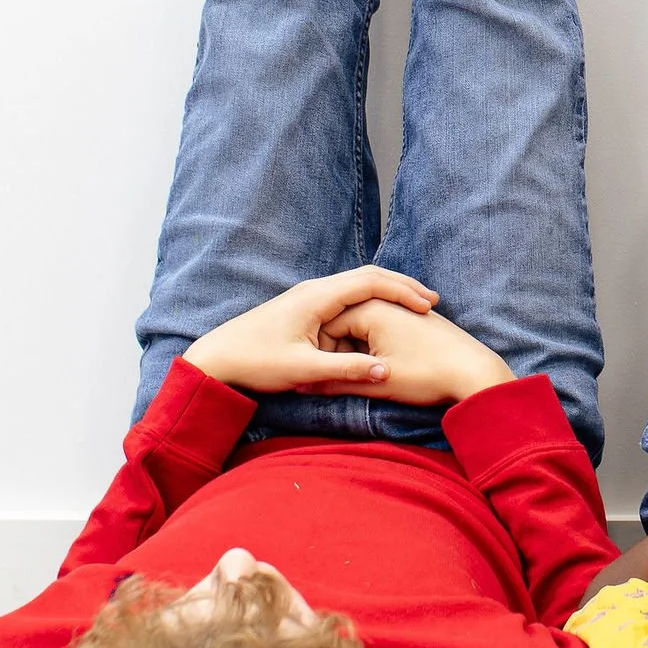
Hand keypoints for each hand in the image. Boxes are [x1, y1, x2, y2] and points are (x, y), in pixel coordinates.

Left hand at [186, 269, 436, 393]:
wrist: (216, 358)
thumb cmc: (255, 362)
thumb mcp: (303, 371)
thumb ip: (345, 371)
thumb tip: (384, 371)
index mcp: (316, 297)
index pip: (371, 282)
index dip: (402, 291)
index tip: (428, 305)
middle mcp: (314, 289)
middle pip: (368, 276)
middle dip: (401, 286)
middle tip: (431, 301)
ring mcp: (308, 296)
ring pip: (357, 285)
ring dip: (386, 294)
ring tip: (414, 308)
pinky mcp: (304, 307)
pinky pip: (345, 297)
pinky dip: (369, 304)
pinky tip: (380, 319)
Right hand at [319, 296, 513, 406]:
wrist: (475, 373)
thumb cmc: (427, 375)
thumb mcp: (377, 383)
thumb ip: (337, 382)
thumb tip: (305, 386)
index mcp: (371, 309)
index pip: (327, 327)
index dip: (320, 355)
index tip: (317, 378)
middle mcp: (386, 302)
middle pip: (345, 325)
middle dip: (337, 352)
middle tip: (334, 381)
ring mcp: (402, 309)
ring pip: (364, 329)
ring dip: (356, 351)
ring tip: (357, 378)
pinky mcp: (416, 320)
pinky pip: (383, 330)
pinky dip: (374, 348)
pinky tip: (380, 369)